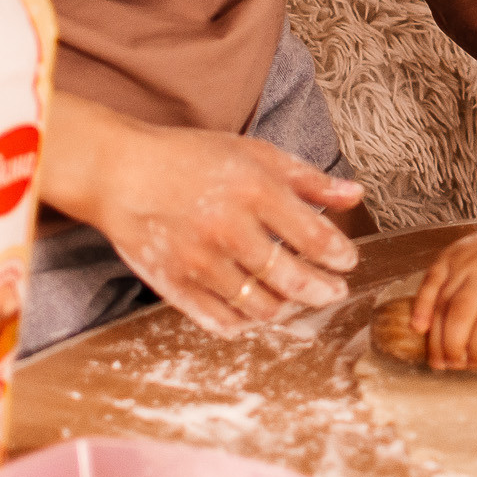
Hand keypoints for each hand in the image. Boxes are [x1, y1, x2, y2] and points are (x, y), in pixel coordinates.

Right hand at [90, 123, 366, 337]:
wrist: (120, 171)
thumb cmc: (189, 157)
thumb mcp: (254, 153)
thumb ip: (308, 178)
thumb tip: (356, 195)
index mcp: (254, 190)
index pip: (314, 238)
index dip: (339, 256)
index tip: (348, 262)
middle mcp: (229, 229)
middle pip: (293, 280)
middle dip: (323, 291)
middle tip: (333, 292)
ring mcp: (200, 262)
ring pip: (261, 307)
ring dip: (287, 308)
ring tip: (296, 300)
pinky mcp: (174, 286)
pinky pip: (221, 321)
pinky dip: (245, 323)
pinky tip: (255, 312)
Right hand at [408, 220, 476, 370]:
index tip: (473, 364)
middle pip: (461, 313)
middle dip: (452, 345)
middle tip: (451, 366)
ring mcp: (464, 261)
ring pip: (442, 302)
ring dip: (436, 335)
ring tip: (437, 359)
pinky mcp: (448, 256)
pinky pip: (429, 282)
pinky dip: (421, 306)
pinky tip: (419, 328)